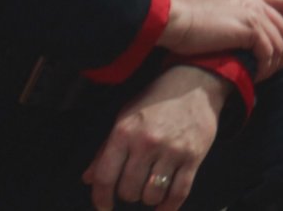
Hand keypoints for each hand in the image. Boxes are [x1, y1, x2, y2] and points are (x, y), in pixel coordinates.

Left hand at [82, 65, 229, 209]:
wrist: (194, 84)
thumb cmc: (156, 101)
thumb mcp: (124, 117)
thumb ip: (105, 150)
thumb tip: (88, 179)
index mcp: (124, 133)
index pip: (105, 176)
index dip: (100, 198)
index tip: (103, 207)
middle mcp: (146, 143)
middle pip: (129, 190)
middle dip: (128, 194)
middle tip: (132, 187)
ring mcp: (172, 151)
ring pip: (152, 194)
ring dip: (148, 198)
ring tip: (150, 189)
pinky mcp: (193, 157)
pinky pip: (179, 193)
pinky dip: (169, 207)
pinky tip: (163, 208)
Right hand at [162, 0, 282, 80]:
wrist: (176, 17)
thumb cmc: (186, 16)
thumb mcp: (215, 6)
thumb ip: (232, 12)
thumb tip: (238, 30)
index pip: (282, 2)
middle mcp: (255, 0)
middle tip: (276, 66)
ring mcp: (254, 13)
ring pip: (279, 42)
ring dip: (274, 62)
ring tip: (263, 75)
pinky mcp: (250, 29)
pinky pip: (269, 52)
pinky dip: (265, 66)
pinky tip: (256, 75)